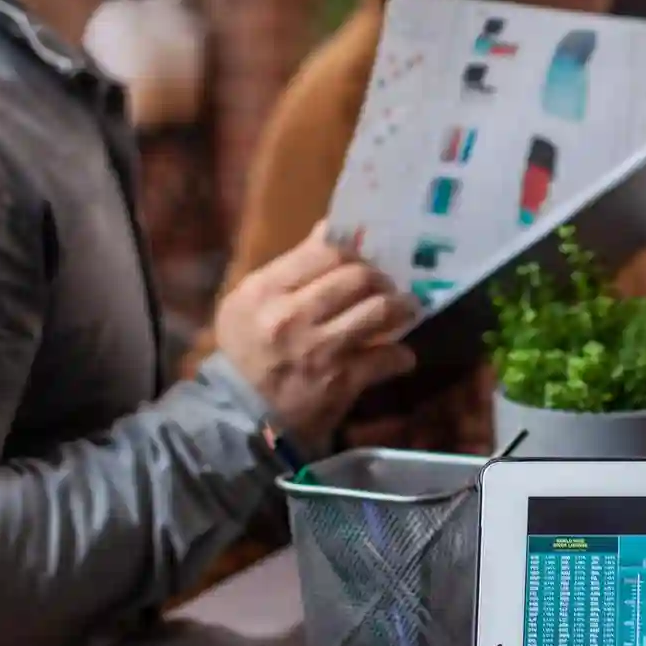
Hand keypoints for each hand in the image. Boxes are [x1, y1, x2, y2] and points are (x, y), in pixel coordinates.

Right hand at [213, 222, 418, 450]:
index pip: (326, 250)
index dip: (355, 251)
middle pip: (358, 276)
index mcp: (266, 290)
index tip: (364, 260)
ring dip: (401, 308)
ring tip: (404, 310)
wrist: (241, 416)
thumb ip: (290, 268)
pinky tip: (399, 355)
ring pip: (379, 310)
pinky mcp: (341, 381)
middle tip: (387, 285)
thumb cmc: (248, 351)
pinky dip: (401, 356)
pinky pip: (387, 357)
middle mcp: (292, 315)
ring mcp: (319, 349)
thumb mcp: (251, 302)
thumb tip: (331, 230)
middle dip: (381, 278)